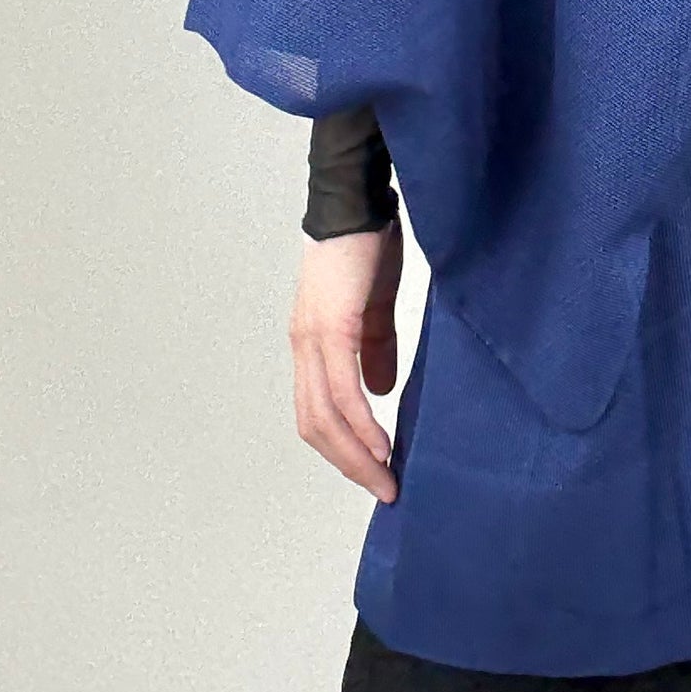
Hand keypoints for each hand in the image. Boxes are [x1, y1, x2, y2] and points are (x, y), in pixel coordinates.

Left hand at [289, 221, 403, 500]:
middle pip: (315, 425)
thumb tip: (379, 393)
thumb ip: (375, 349)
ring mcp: (313, 338)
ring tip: (386, 476)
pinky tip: (381, 442)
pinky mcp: (331, 326)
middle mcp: (304, 347)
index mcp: (313, 344)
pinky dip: (360, 423)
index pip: (317, 413)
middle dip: (349, 464)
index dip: (343, 448)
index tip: (374, 472)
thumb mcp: (376, 307)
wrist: (360, 203)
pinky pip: (341, 389)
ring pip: (325, 415)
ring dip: (356, 454)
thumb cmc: (369, 247)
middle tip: (383, 488)